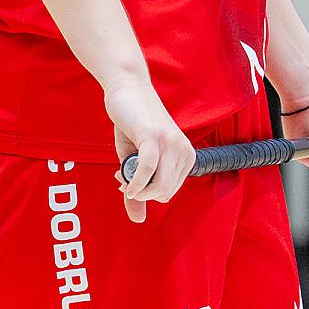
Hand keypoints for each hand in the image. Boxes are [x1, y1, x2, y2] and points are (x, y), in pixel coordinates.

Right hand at [104, 76, 193, 220]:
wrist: (128, 88)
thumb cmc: (131, 125)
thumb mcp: (134, 161)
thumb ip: (137, 190)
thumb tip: (138, 220)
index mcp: (186, 156)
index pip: (169, 191)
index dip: (146, 193)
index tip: (129, 184)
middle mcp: (184, 151)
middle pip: (164, 192)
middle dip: (140, 193)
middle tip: (122, 180)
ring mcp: (171, 144)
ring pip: (159, 186)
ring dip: (136, 189)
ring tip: (122, 176)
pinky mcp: (155, 137)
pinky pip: (148, 171)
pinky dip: (135, 183)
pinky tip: (126, 185)